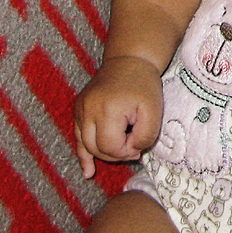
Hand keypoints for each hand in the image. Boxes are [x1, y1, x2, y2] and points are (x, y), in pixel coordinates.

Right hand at [72, 55, 163, 178]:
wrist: (129, 61)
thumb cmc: (144, 86)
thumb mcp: (154, 111)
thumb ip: (145, 136)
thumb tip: (132, 152)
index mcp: (107, 110)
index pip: (111, 147)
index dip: (127, 151)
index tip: (140, 141)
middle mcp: (88, 110)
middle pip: (97, 148)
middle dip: (116, 153)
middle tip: (134, 145)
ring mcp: (80, 109)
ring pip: (86, 145)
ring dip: (102, 154)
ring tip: (120, 154)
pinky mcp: (78, 109)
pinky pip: (78, 137)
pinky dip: (83, 154)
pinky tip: (88, 171)